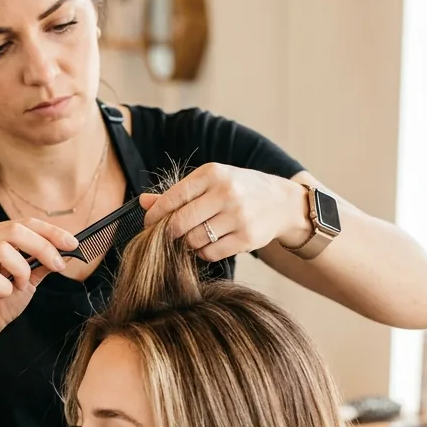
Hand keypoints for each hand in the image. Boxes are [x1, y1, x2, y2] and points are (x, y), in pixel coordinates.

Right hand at [0, 217, 78, 354]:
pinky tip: (4, 295)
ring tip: (22, 285)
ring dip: (22, 269)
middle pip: (14, 230)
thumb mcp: (28, 280)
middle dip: (42, 247)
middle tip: (57, 265)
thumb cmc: (0, 303)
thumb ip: (42, 263)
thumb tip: (67, 249)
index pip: (23, 223)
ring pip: (2, 250)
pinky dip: (5, 288)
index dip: (50, 231)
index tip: (72, 243)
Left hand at [139, 164, 310, 259]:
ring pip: (194, 240)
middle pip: (180, 222)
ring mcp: (238, 217)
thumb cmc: (240, 190)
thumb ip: (178, 193)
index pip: (174, 197)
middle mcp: (226, 193)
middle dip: (169, 233)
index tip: (149, 223)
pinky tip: (208, 243)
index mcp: (213, 174)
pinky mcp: (246, 238)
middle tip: (168, 236)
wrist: (282, 203)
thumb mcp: (211, 183)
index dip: (156, 215)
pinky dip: (203, 252)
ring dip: (187, 243)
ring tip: (193, 237)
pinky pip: (210, 253)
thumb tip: (144, 202)